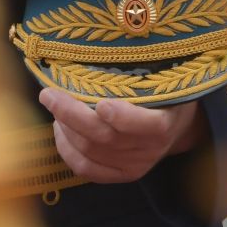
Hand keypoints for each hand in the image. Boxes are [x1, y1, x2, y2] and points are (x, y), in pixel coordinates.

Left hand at [40, 88, 203, 182]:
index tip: (101, 104)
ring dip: (65, 128)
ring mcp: (135, 165)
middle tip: (48, 95)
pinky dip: (67, 150)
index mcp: (164, 122)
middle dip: (72, 115)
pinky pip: (86, 169)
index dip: (123, 117)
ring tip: (54, 106)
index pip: (146, 125)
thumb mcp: (162, 80)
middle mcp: (150, 149)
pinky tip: (59, 130)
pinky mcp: (122, 175)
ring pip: (90, 152)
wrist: (178, 126)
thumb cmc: (164, 92)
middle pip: (105, 137)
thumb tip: (103, 51)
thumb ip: (138, 74)